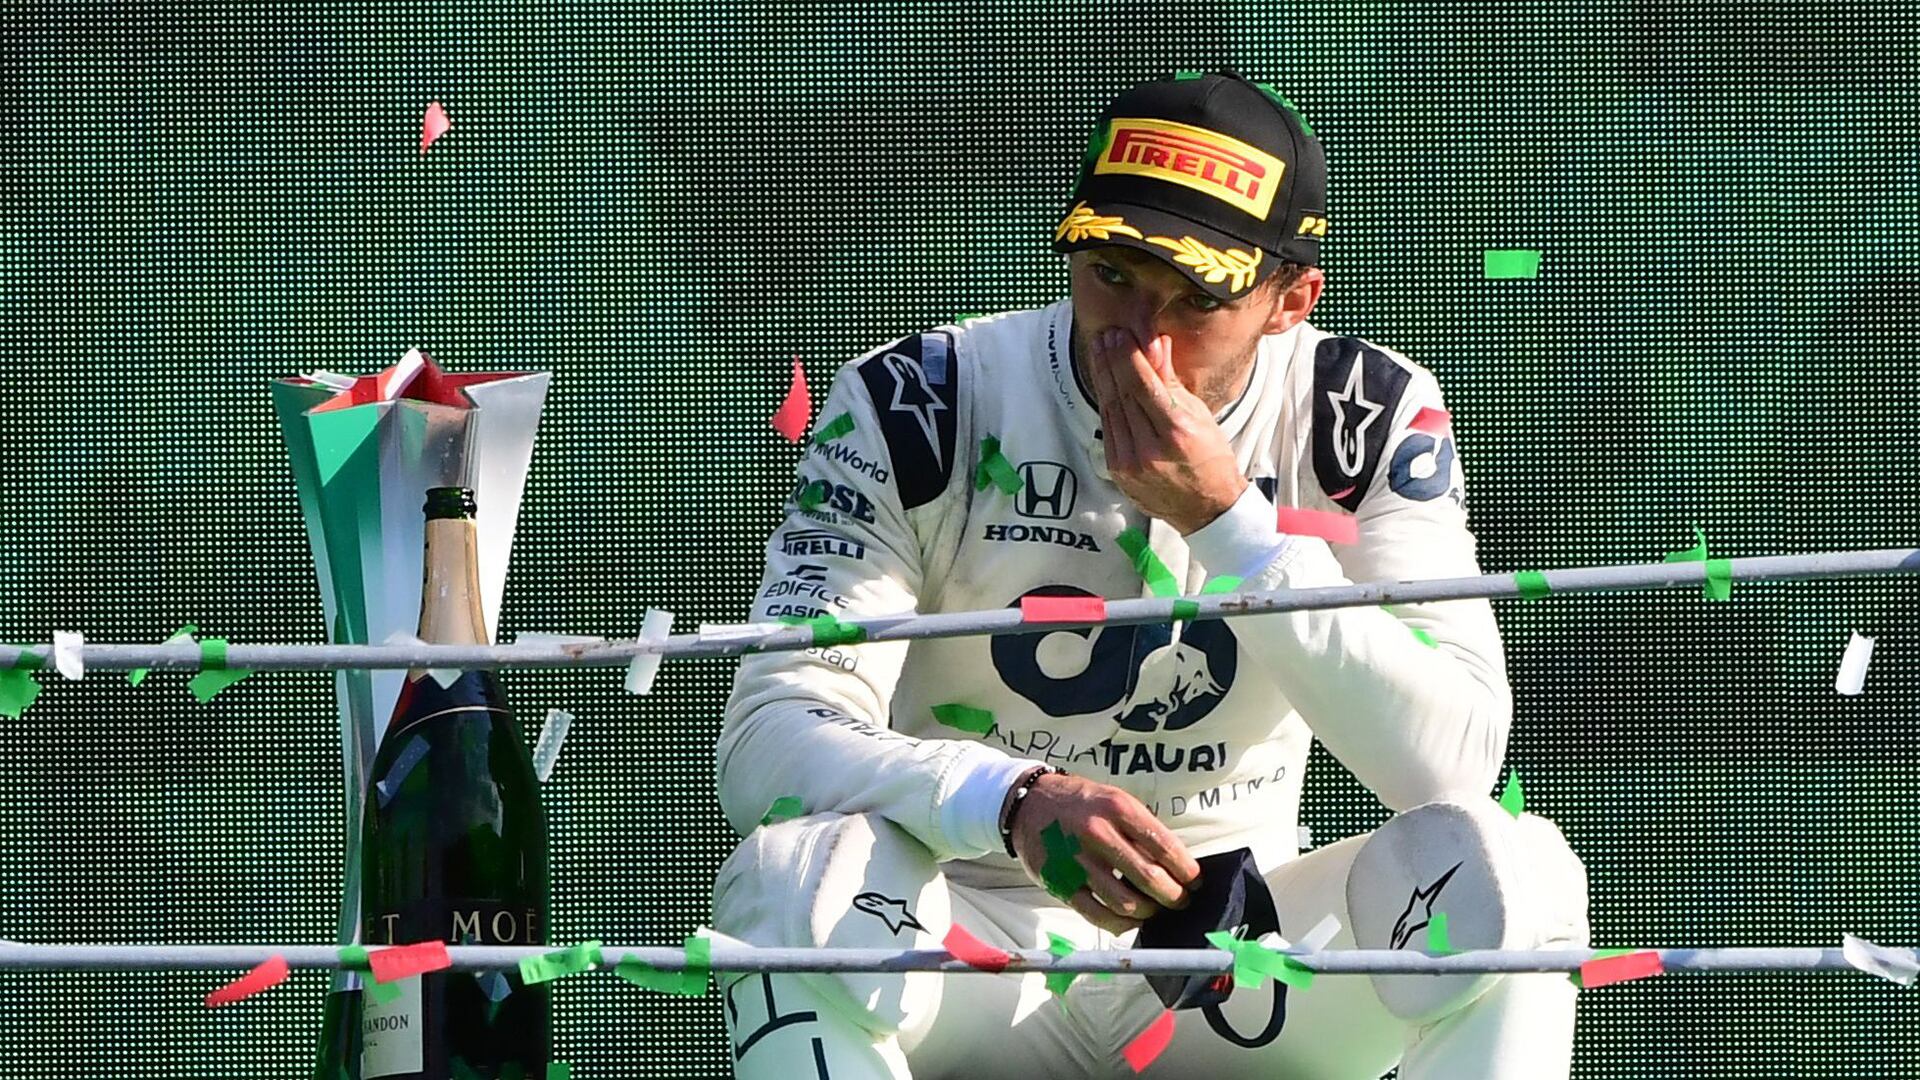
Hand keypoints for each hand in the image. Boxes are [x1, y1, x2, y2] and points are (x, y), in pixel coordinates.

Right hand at [1008, 772, 1201, 933]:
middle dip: (1174, 895)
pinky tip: (1130, 919)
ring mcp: (1077, 861)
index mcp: (1118, 808)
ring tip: (1155, 909)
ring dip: (1149, 912)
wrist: (1028, 804)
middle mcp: (1098, 833)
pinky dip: (1120, 923)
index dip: (1187, 870)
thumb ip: (1141, 829)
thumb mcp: (1114, 800)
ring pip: (1126, 902)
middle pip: (1150, 878)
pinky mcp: (1061, 883)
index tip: (1195, 881)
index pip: (1165, 846)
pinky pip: (1097, 914)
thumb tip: (1176, 864)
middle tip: (1181, 900)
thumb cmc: (1081, 803)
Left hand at [1085, 328, 1247, 534]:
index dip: (1128, 357)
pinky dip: (1106, 401)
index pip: (1143, 385)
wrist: (1206, 508)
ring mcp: (1130, 463)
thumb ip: (1172, 380)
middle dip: (1111, 361)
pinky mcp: (1118, 470)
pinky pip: (1108, 427)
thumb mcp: (1199, 414)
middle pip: (1122, 395)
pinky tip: (1104, 382)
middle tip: (1106, 336)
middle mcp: (1149, 449)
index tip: (1121, 335)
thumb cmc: (1210, 459)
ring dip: (1103, 377)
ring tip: (1100, 351)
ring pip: (1110, 409)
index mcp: (1176, 433)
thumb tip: (1156, 345)